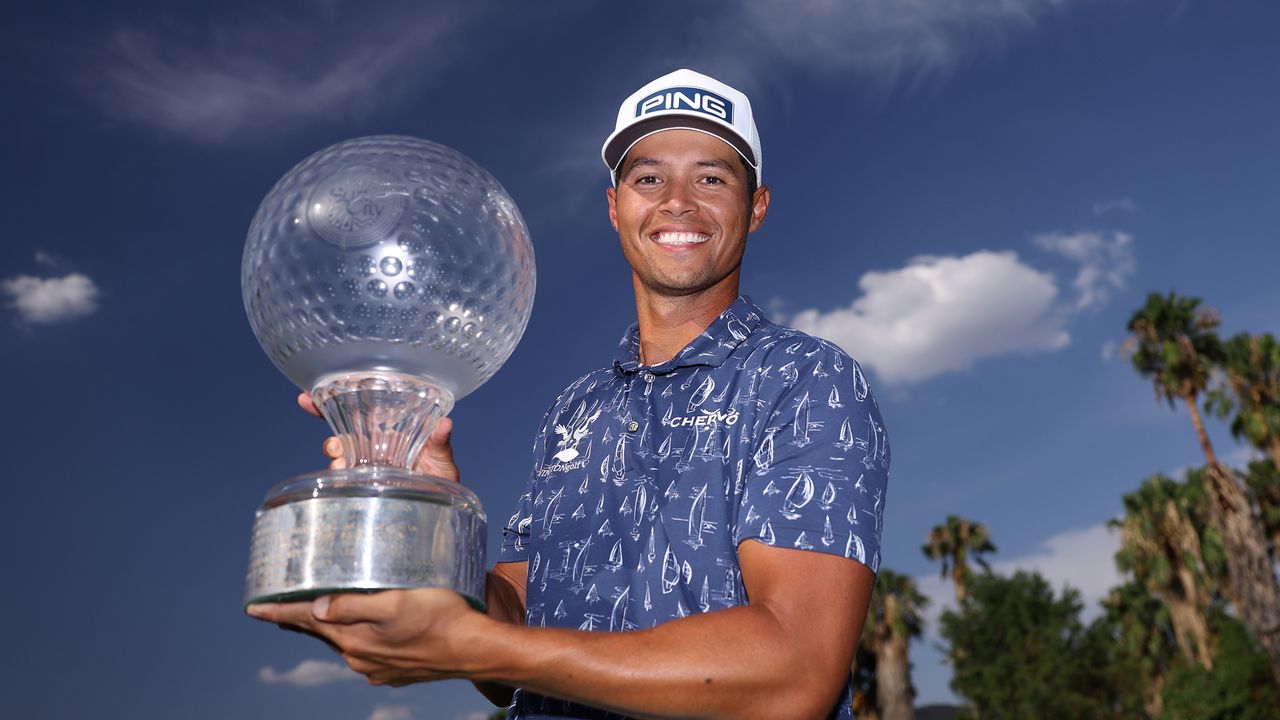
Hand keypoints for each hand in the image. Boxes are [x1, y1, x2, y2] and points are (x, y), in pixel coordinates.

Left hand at [247, 589, 482, 685]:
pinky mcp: (395, 671)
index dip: (279, 612)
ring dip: (333, 626)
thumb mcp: (396, 602)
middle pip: (323, 632)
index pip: (306, 621)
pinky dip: (359, 637)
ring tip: (324, 611)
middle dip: (302, 618)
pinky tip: (370, 629)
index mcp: (354, 638)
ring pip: (346, 641)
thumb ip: (353, 604)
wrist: (474, 650)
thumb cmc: (440, 618)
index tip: (253, 608)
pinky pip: (368, 652)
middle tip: (281, 605)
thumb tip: (316, 608)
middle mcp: (359, 657)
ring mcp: (377, 668)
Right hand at [297, 392, 460, 481]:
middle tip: (333, 442)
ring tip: (340, 459)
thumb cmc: (442, 476)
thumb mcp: (442, 455)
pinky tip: (343, 473)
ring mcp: (366, 467)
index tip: (310, 396)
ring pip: (340, 454)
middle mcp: (373, 447)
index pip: (358, 412)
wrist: (440, 505)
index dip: (333, 402)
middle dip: (327, 429)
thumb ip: (440, 440)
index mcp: (388, 431)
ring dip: (334, 453)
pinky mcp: (364, 485)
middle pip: (342, 432)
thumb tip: (445, 424)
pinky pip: (344, 478)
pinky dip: (339, 475)